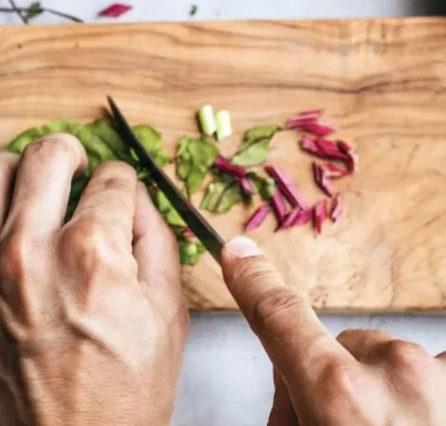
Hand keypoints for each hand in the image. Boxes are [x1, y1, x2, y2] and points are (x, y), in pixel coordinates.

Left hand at [0, 134, 187, 425]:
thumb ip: (155, 239)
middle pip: (45, 156)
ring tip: (31, 187)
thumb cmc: (122, 397)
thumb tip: (134, 196)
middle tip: (76, 167)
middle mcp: (28, 254)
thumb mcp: (168, 316)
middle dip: (71, 154)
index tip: (117, 191)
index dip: (122, 180)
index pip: (111, 177)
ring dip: (17, 171)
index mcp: (92, 255)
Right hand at [220, 237, 445, 425]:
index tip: (237, 254)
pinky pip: (433, 367)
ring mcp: (440, 376)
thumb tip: (286, 381)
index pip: (279, 316)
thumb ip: (288, 407)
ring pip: (384, 357)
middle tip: (328, 424)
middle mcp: (396, 372)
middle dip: (328, 379)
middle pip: (337, 347)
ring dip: (377, 389)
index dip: (252, 282)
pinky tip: (420, 415)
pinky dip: (424, 389)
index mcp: (340, 394)